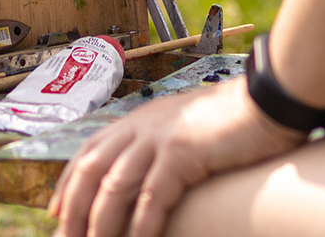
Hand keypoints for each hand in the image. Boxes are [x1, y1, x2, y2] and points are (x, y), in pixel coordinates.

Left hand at [48, 80, 303, 236]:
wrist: (268, 100)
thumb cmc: (235, 121)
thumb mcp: (187, 130)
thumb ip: (164, 148)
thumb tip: (152, 178)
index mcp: (140, 120)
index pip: (89, 151)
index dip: (68, 183)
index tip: (55, 211)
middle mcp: (142, 126)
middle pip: (92, 171)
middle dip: (75, 210)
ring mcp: (160, 137)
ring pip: (114, 187)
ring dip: (101, 224)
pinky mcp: (182, 152)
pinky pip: (152, 196)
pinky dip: (142, 224)